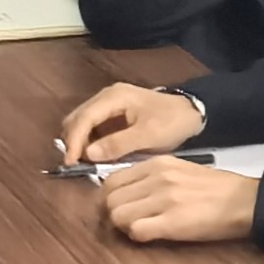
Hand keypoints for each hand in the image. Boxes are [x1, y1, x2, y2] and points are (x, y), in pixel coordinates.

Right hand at [56, 80, 205, 165]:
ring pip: (81, 124)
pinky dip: (88, 143)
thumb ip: (118, 144)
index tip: (70, 163)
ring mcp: (108, 105)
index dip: (74, 141)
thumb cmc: (172, 122)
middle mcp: (106, 97)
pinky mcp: (112, 115)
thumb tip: (88, 154)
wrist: (192, 113)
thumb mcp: (148, 135)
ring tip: (84, 164)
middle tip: (76, 166)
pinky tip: (94, 157)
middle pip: (76, 119)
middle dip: (72, 142)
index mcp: (114, 97)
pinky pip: (91, 128)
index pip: (84, 118)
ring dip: (79, 143)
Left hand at [95, 158, 260, 245]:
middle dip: (116, 214)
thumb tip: (128, 193)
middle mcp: (156, 178)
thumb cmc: (215, 189)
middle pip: (110, 200)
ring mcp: (164, 199)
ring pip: (118, 216)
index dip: (113, 198)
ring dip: (126, 227)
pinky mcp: (172, 222)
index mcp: (157, 164)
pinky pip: (136, 231)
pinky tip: (152, 235)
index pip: (111, 181)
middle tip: (132, 222)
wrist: (245, 201)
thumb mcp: (180, 170)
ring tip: (144, 228)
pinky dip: (139, 237)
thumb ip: (152, 177)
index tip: (125, 207)